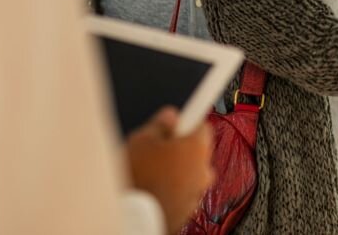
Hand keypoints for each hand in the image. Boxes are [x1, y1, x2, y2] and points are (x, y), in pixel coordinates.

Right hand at [126, 107, 213, 234]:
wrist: (134, 220)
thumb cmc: (138, 179)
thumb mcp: (141, 140)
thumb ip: (160, 124)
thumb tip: (171, 116)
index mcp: (196, 147)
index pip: (202, 124)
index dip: (189, 120)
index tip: (184, 117)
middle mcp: (204, 170)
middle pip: (197, 149)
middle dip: (181, 147)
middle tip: (157, 148)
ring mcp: (198, 192)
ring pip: (191, 172)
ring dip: (177, 169)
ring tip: (151, 172)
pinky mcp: (188, 209)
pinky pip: (184, 191)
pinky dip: (173, 188)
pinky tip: (154, 188)